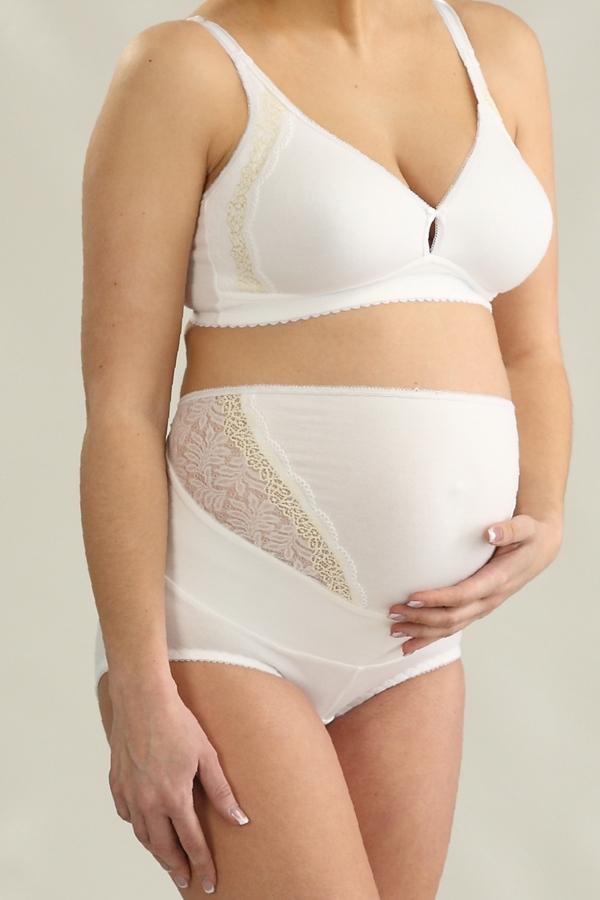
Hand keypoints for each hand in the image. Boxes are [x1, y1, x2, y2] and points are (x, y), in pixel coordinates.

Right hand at [107, 680, 249, 892]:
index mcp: (173, 797)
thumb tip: (238, 819)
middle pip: (163, 847)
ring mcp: (130, 793)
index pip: (191, 842)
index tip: (208, 882)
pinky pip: (126, 815)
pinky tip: (144, 826)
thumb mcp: (207, 755)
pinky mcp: (117, 782)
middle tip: (186, 880)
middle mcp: (148, 802)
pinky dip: (137, 826)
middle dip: (176, 867)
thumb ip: (221, 791)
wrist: (143, 701)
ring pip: (142, 835)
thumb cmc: (177, 723)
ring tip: (168, 860)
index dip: (202, 864)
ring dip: (156, 851)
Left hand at [388, 513, 562, 654]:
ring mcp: (483, 607)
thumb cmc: (529, 537)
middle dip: (422, 618)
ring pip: (451, 628)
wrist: (539, 551)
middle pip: (452, 617)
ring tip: (394, 631)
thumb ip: (510, 530)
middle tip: (393, 612)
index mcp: (498, 580)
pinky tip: (410, 644)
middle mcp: (489, 599)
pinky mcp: (476, 609)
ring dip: (422, 632)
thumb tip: (490, 532)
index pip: (464, 594)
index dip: (438, 598)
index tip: (413, 597)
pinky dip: (430, 637)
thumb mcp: (526, 528)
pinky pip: (452, 628)